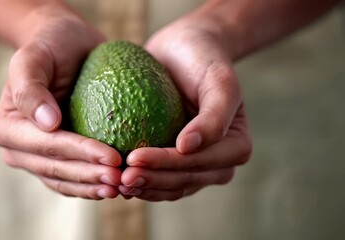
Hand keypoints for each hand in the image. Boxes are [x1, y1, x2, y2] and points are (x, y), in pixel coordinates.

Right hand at [0, 3, 121, 199]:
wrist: (64, 47)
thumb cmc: (50, 46)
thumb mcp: (34, 56)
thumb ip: (31, 87)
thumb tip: (47, 124)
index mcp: (6, 127)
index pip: (48, 145)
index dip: (80, 154)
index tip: (113, 158)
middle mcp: (17, 148)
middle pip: (56, 168)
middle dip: (90, 176)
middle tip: (122, 179)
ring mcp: (35, 158)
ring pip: (64, 181)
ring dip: (92, 187)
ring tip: (121, 188)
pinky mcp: (55, 160)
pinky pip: (72, 180)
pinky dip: (91, 185)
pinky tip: (114, 186)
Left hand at [119, 13, 251, 200]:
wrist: (184, 51)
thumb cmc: (203, 60)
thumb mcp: (218, 80)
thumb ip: (214, 116)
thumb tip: (188, 148)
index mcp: (236, 146)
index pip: (200, 162)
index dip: (167, 164)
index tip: (134, 158)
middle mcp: (219, 162)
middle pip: (185, 180)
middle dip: (152, 181)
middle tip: (121, 177)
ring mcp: (197, 165)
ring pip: (171, 187)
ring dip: (145, 188)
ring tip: (117, 182)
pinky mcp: (176, 162)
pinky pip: (160, 181)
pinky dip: (142, 183)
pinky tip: (119, 179)